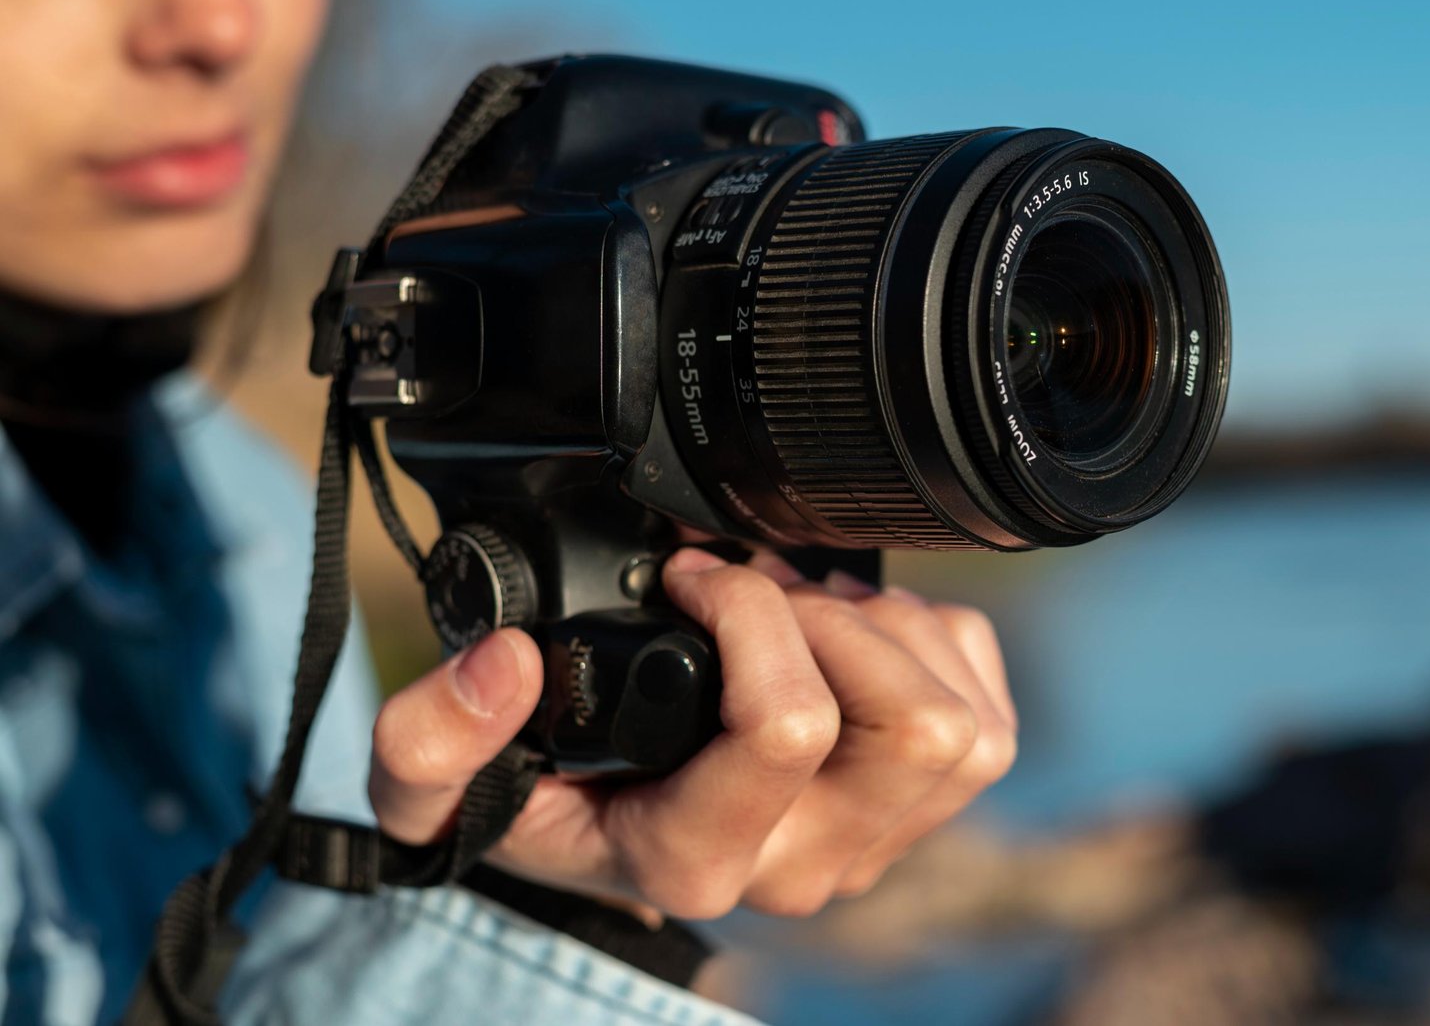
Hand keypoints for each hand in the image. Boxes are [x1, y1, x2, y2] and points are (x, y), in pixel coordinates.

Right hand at [368, 547, 1016, 918]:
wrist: (597, 839)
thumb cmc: (536, 799)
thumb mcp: (432, 789)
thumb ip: (433, 737)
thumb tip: (511, 662)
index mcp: (695, 856)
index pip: (787, 727)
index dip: (744, 612)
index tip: (687, 575)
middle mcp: (801, 865)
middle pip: (915, 729)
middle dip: (839, 621)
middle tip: (762, 587)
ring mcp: (871, 844)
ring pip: (963, 724)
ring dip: (889, 635)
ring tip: (803, 610)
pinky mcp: (921, 810)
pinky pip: (985, 707)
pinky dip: (933, 646)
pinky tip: (855, 637)